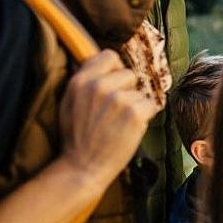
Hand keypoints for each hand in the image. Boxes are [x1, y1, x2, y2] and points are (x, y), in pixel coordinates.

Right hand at [58, 50, 161, 188]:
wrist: (83, 166)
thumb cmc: (78, 137)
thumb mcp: (70, 103)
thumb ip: (85, 81)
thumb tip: (100, 61)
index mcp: (81, 81)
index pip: (109, 56)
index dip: (115, 68)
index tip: (115, 82)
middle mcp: (99, 86)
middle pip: (129, 74)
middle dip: (128, 90)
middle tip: (115, 111)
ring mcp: (118, 99)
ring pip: (141, 92)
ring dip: (136, 106)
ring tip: (119, 123)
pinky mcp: (135, 112)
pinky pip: (152, 105)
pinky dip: (146, 116)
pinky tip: (131, 129)